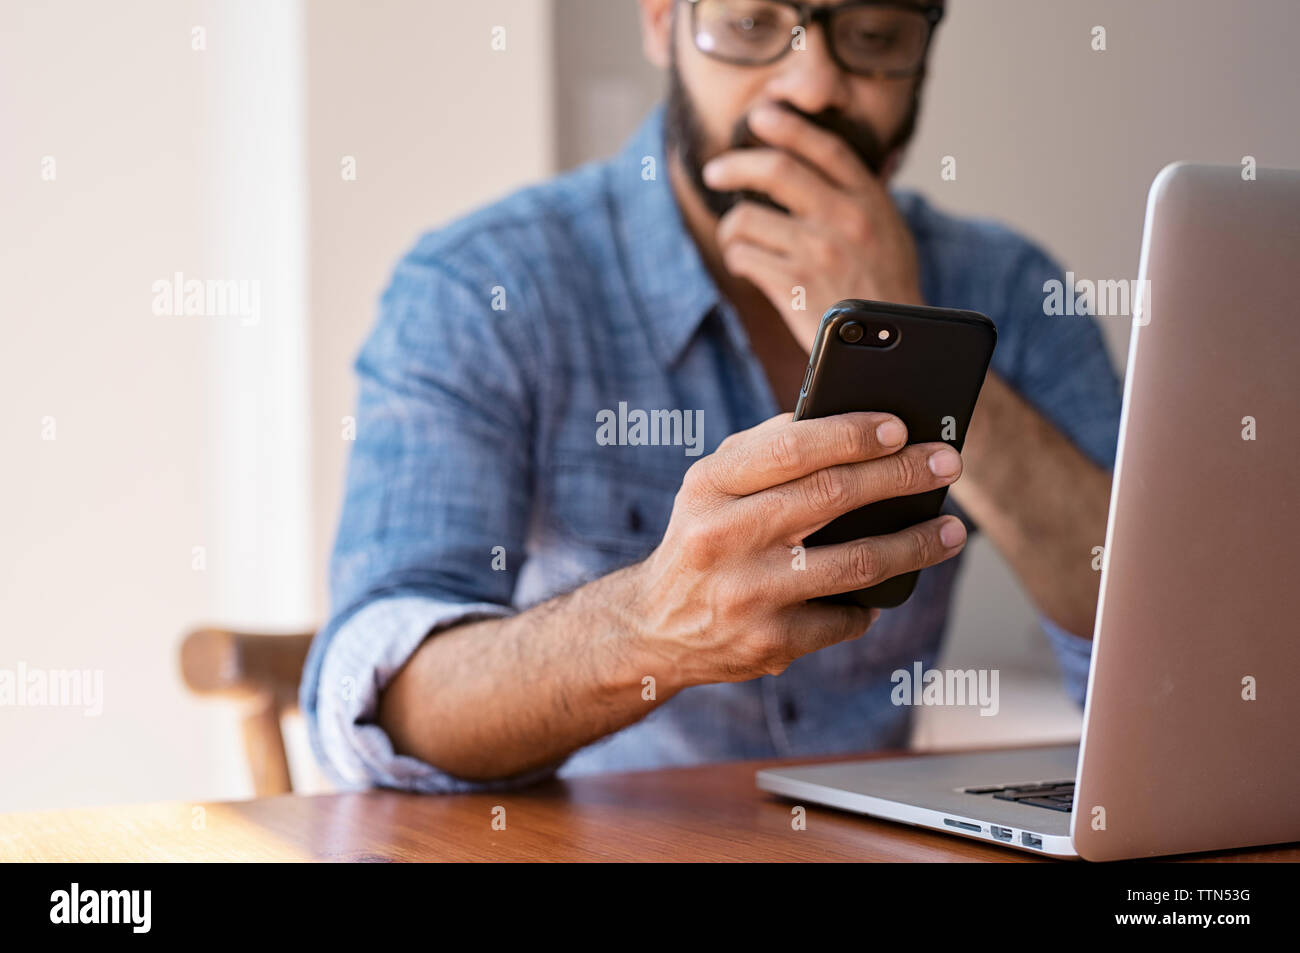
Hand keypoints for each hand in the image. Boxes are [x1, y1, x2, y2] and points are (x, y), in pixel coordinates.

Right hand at [627, 412, 966, 688]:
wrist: (654, 627)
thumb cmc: (703, 537)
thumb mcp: (713, 485)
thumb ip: (769, 449)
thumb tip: (856, 421)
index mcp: (710, 485)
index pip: (791, 449)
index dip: (852, 435)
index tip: (901, 427)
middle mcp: (723, 536)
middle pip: (832, 497)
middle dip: (901, 476)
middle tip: (947, 463)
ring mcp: (747, 594)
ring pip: (856, 563)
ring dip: (916, 544)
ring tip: (952, 531)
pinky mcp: (769, 643)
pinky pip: (845, 617)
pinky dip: (869, 603)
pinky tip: (883, 590)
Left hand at [703, 103, 922, 351]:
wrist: (891, 345)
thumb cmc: (885, 285)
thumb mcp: (889, 228)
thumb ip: (858, 193)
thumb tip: (819, 154)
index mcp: (869, 200)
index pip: (824, 147)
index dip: (787, 125)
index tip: (758, 117)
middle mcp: (845, 219)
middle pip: (777, 170)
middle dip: (735, 165)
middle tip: (715, 171)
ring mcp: (818, 253)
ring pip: (747, 218)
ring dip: (732, 228)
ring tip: (739, 238)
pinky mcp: (795, 287)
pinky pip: (743, 257)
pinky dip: (737, 258)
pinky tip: (747, 264)